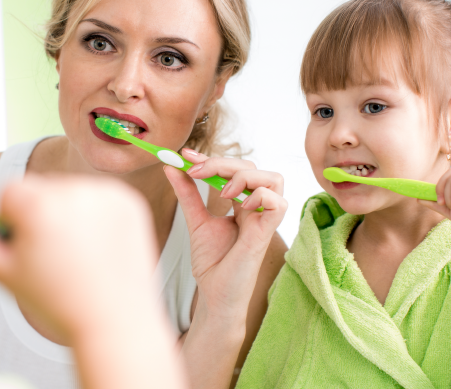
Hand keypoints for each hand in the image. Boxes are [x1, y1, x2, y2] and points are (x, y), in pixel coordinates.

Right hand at [0, 175, 157, 341]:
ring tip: (79, 253)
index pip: (9, 193)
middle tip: (54, 255)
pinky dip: (96, 214)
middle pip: (40, 188)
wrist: (115, 322)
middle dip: (40, 214)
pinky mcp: (129, 201)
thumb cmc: (58, 302)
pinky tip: (99, 246)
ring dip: (68, 212)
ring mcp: (106, 194)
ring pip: (70, 191)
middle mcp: (75, 192)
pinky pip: (99, 195)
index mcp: (39, 207)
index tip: (27, 249)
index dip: (12, 223)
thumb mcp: (5, 275)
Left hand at [164, 149, 286, 323]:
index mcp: (242, 202)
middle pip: (253, 167)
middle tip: (196, 172)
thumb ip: (187, 194)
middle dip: (223, 163)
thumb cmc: (212, 263)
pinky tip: (239, 206)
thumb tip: (171, 167)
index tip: (186, 155)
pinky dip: (260, 195)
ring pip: (274, 177)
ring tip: (222, 191)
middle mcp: (256, 207)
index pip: (235, 168)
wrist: (213, 295)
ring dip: (246, 176)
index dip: (212, 158)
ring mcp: (264, 219)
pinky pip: (278, 202)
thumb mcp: (195, 221)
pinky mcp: (267, 233)